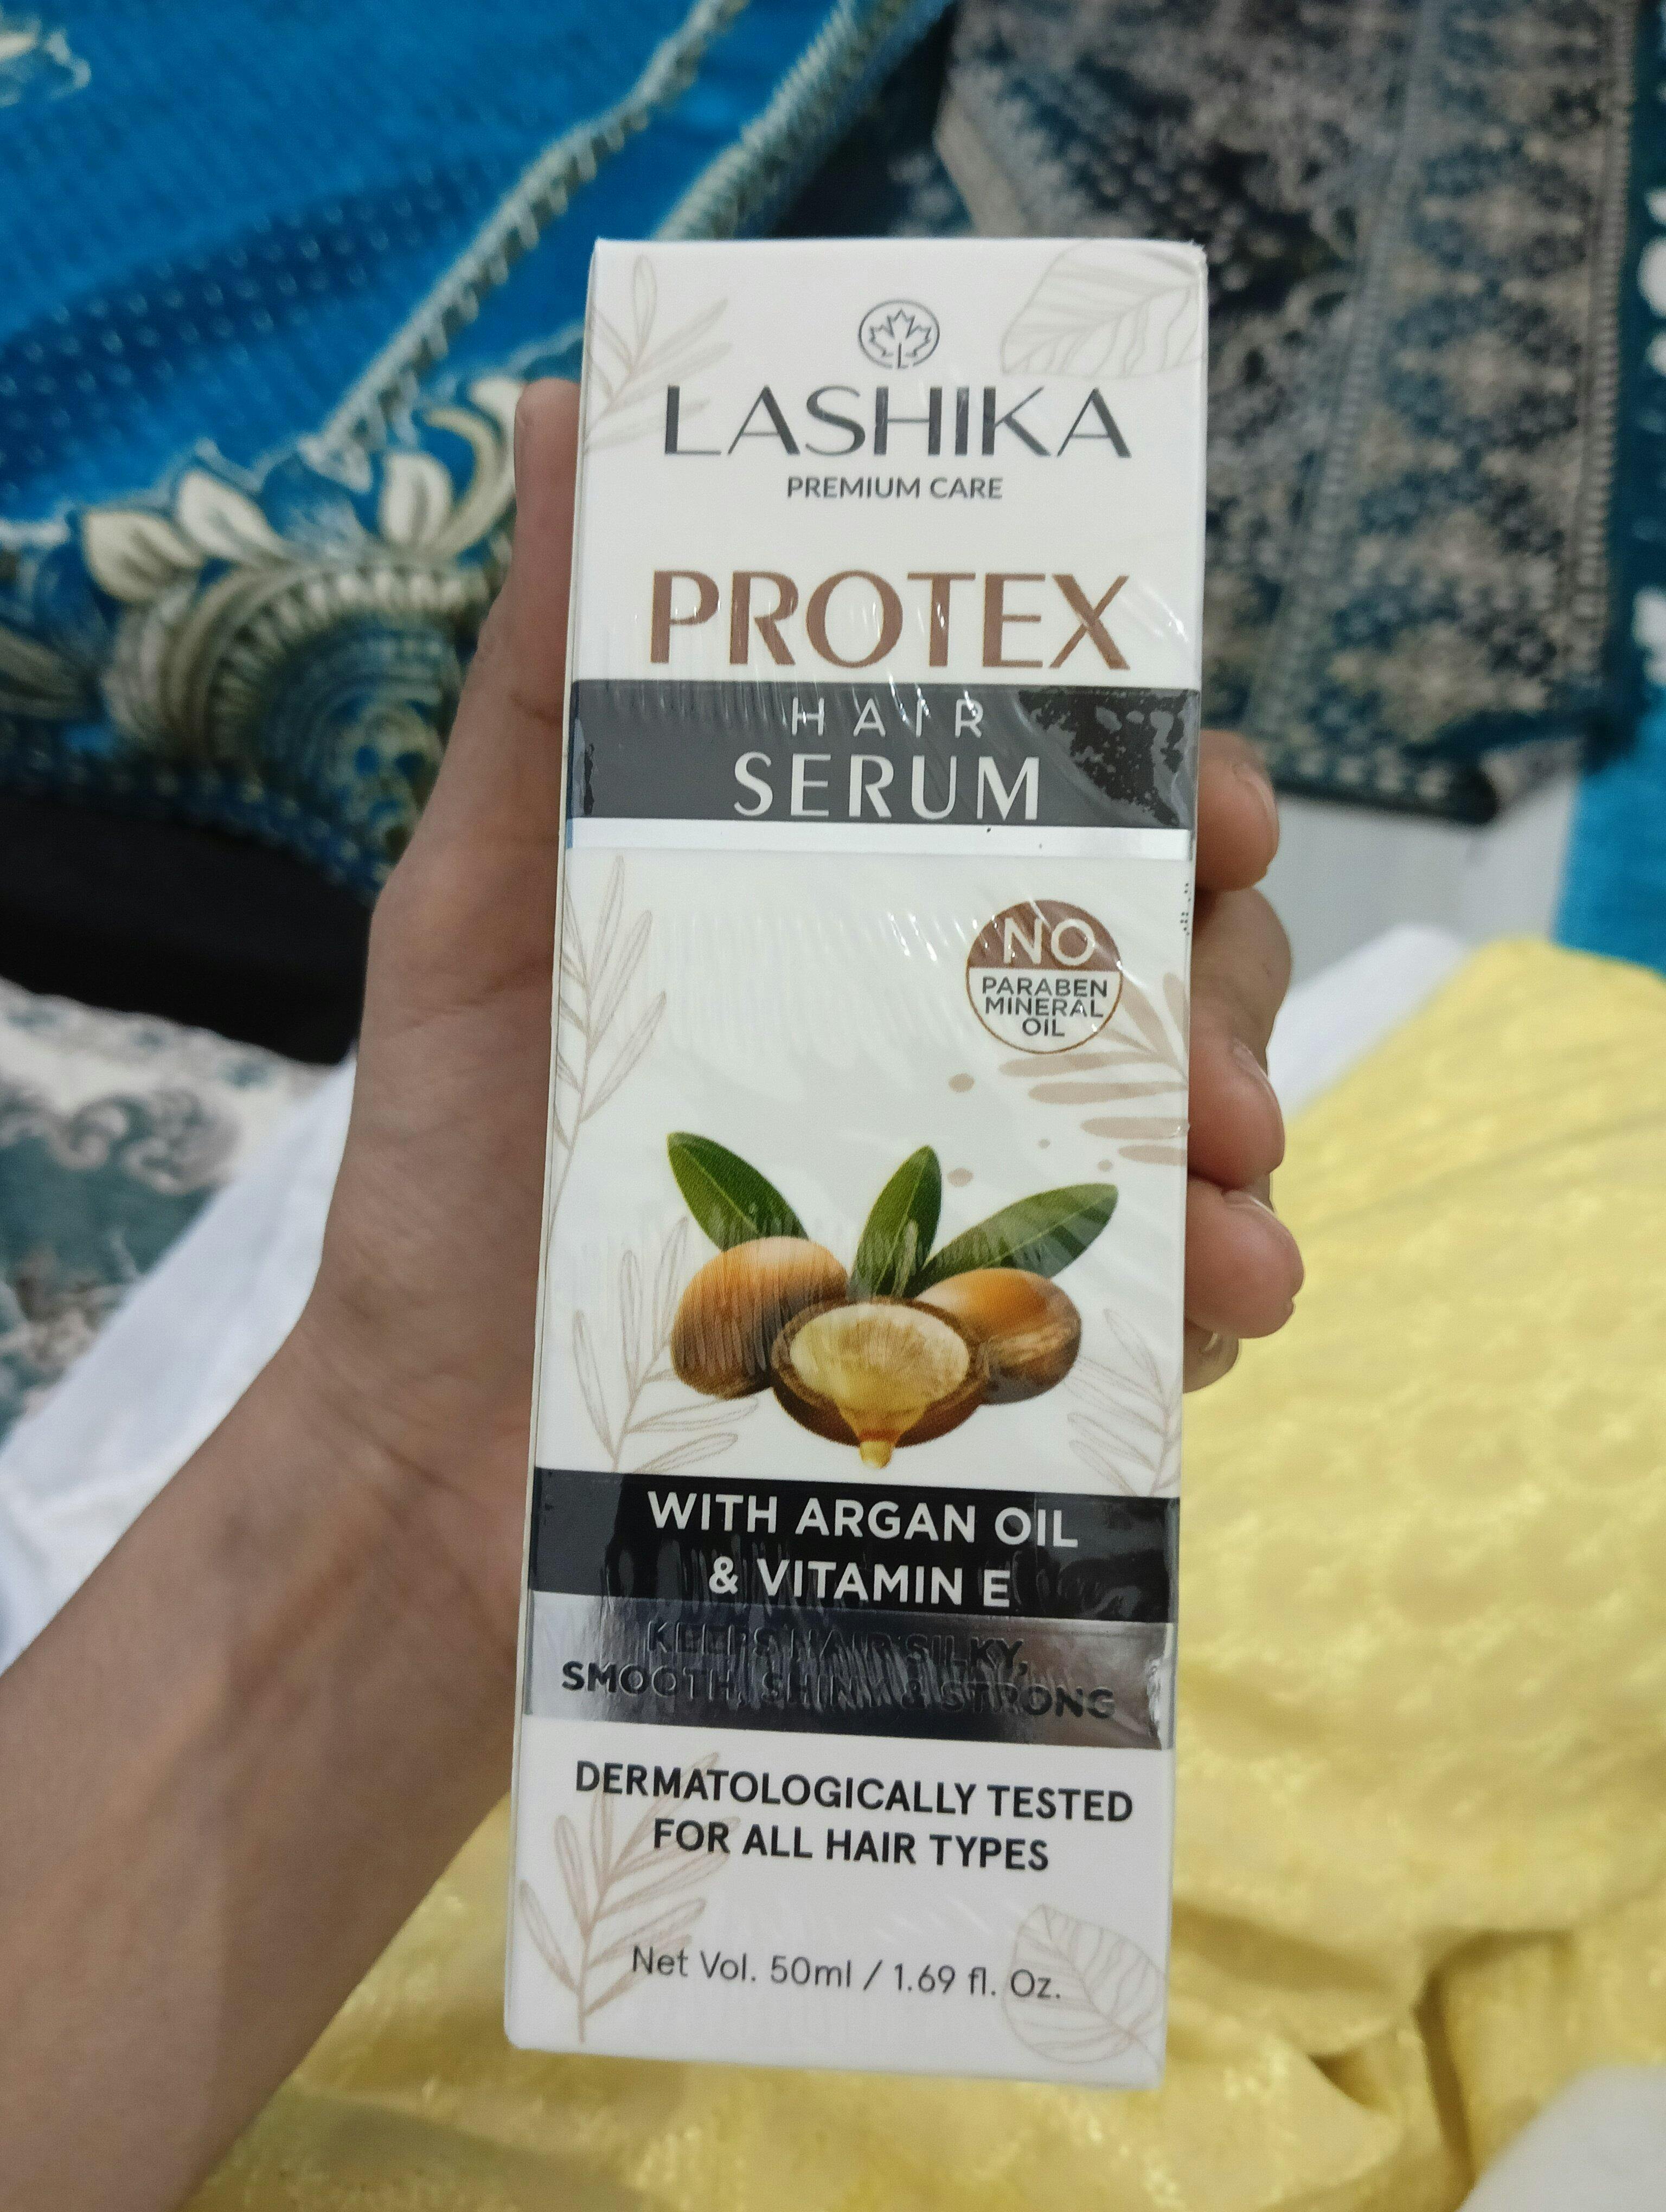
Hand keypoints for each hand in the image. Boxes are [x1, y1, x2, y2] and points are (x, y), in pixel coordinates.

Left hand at [296, 382, 1299, 1631]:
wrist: (441, 1452)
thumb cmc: (456, 1165)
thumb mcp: (479, 897)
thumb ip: (541, 676)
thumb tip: (571, 405)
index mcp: (851, 907)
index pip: (1052, 807)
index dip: (1162, 787)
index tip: (1214, 807)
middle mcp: (933, 1029)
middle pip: (1153, 957)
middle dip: (1225, 988)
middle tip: (1220, 1061)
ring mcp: (976, 1186)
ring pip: (1182, 1129)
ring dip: (1242, 1158)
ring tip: (1239, 1225)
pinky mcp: (991, 1347)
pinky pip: (1143, 1307)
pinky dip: (1196, 1306)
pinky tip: (1207, 1325)